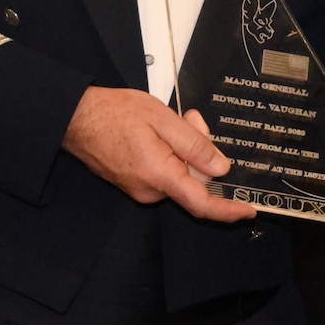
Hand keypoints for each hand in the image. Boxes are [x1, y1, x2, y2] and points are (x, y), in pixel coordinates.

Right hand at [62, 87, 258, 223]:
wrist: (75, 117)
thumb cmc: (113, 113)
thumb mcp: (162, 119)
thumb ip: (194, 144)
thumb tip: (221, 168)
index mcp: (159, 175)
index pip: (201, 203)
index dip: (228, 210)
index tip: (248, 211)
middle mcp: (149, 190)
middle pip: (192, 180)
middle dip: (201, 151)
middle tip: (192, 119)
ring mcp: (139, 188)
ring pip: (178, 173)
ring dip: (183, 149)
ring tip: (171, 119)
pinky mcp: (133, 183)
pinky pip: (163, 172)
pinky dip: (169, 153)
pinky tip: (158, 131)